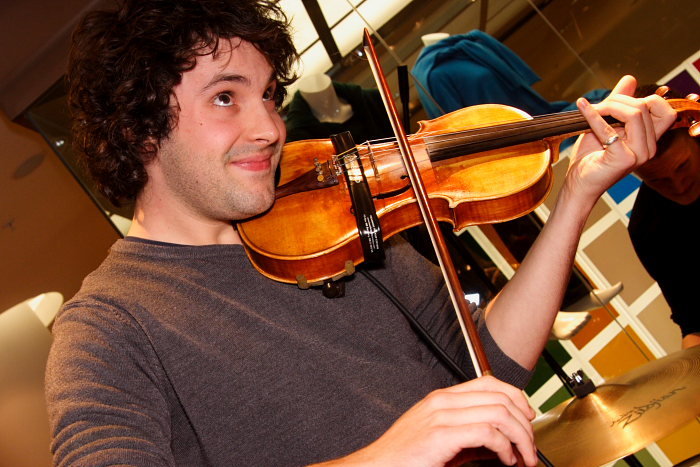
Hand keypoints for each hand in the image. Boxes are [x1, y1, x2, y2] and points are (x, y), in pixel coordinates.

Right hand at [318, 375, 536, 466]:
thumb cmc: (406, 458)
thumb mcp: (444, 442)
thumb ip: (472, 437)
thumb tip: (504, 442)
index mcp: (443, 398)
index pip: (490, 382)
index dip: (517, 398)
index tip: (528, 419)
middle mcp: (443, 402)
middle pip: (501, 398)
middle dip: (525, 425)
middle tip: (529, 448)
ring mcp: (441, 416)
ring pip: (499, 413)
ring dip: (520, 438)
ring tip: (522, 458)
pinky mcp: (441, 435)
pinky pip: (487, 432)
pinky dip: (505, 448)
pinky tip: (504, 460)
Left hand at [565, 75, 675, 205]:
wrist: (579, 183)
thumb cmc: (591, 156)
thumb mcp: (606, 124)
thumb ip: (619, 103)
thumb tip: (630, 79)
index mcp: (649, 139)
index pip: (665, 110)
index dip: (644, 99)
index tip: (618, 103)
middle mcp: (649, 148)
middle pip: (645, 107)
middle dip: (618, 100)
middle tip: (597, 106)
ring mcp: (639, 154)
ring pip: (635, 114)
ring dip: (608, 107)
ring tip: (590, 110)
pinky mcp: (623, 159)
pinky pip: (609, 129)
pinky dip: (593, 116)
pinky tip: (582, 108)